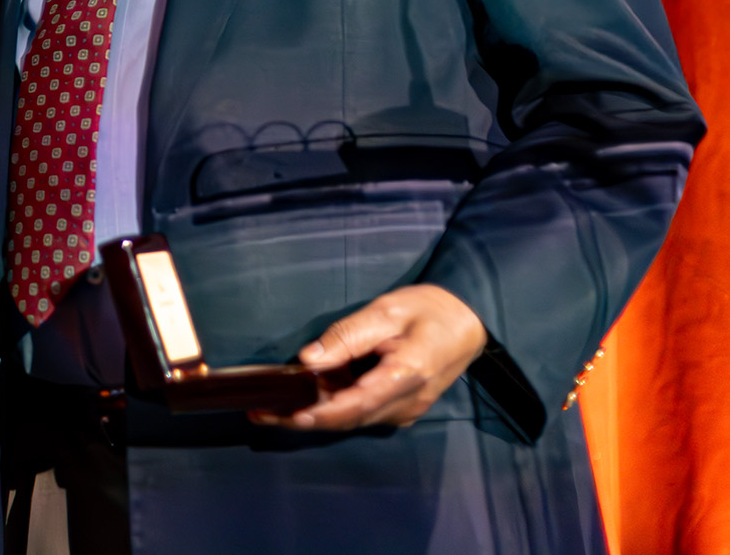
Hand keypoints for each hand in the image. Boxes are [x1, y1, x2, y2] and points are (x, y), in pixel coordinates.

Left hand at [249, 283, 487, 431]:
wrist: (468, 321)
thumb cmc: (429, 310)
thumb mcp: (386, 311)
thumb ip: (346, 337)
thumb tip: (308, 361)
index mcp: (405, 376)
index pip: (354, 406)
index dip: (318, 414)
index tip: (286, 414)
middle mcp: (405, 402)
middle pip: (347, 419)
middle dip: (303, 418)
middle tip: (261, 412)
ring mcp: (405, 409)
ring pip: (353, 418)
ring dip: (315, 413)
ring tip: (274, 404)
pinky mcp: (401, 407)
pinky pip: (363, 412)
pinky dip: (334, 406)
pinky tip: (309, 395)